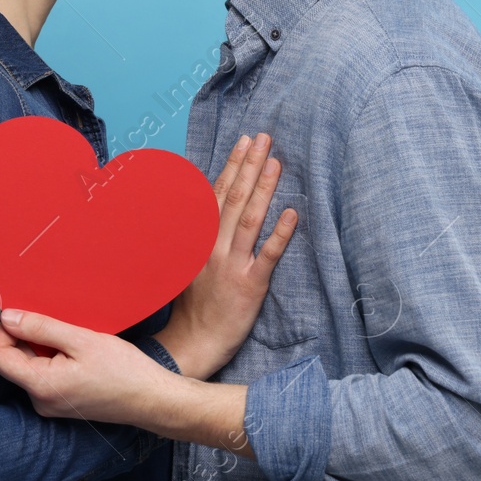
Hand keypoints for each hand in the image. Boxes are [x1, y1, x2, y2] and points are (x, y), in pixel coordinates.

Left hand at [0, 309, 182, 425]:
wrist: (152, 399)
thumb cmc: (123, 370)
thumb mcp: (81, 340)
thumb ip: (40, 328)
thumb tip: (7, 317)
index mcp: (40, 386)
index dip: (4, 331)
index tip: (27, 314)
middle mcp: (39, 401)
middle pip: (11, 361)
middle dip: (24, 336)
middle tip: (53, 320)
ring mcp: (50, 404)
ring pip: (28, 367)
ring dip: (40, 346)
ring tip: (70, 337)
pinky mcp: (61, 403)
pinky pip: (43, 375)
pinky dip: (51, 358)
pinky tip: (75, 350)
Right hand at [154, 132, 298, 378]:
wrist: (193, 342)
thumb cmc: (193, 304)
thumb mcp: (186, 263)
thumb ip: (198, 234)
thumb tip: (208, 206)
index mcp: (199, 239)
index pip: (217, 193)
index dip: (233, 165)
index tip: (246, 141)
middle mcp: (214, 246)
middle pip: (234, 198)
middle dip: (251, 165)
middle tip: (265, 138)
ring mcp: (232, 265)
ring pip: (250, 219)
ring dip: (264, 188)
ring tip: (277, 163)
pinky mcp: (250, 285)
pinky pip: (267, 255)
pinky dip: (280, 233)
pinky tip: (293, 213)